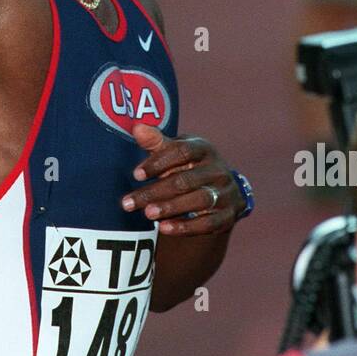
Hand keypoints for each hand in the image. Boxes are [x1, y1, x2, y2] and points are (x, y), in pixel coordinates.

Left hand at [121, 123, 241, 235]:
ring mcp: (226, 193)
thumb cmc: (188, 166)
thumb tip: (137, 128)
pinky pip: (207, 223)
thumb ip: (156, 142)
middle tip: (128, 203)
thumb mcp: (174, 152)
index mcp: (204, 149)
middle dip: (155, 191)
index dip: (158, 162)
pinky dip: (186, 226)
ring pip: (199, 200)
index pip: (182, 151)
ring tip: (147, 214)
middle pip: (186, 180)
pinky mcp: (228, 216)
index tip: (136, 175)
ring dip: (171, 207)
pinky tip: (164, 228)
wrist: (220, 191)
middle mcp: (218, 170)